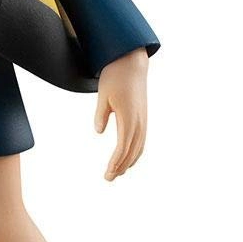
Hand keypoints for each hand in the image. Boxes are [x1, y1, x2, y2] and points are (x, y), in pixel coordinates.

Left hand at [94, 48, 148, 180]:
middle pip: (132, 151)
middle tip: (108, 178)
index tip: (108, 173)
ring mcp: (143, 119)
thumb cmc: (114, 77)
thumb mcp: (103, 95)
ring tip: (117, 173)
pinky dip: (136, 152)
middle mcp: (139, 120)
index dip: (116, 162)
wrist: (131, 63)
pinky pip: (141, 140)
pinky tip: (129, 159)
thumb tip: (99, 131)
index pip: (122, 146)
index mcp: (128, 116)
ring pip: (139, 147)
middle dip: (121, 166)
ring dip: (129, 162)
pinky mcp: (143, 117)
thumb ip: (100, 114)